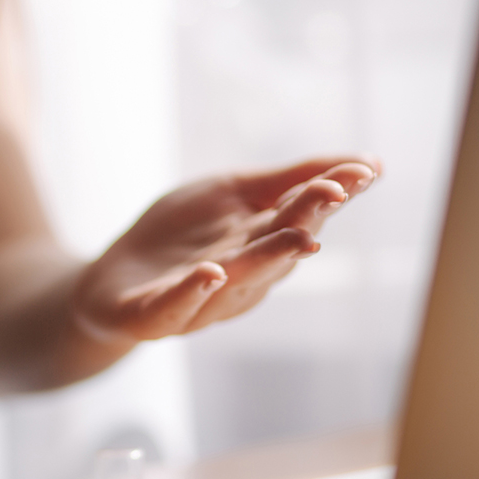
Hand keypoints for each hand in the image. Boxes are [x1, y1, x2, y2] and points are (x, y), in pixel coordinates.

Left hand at [71, 156, 380, 341]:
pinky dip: (194, 291)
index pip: (303, 216)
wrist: (109, 284)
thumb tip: (369, 163)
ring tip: (297, 238)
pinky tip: (210, 273)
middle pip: (278, 247)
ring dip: (268, 258)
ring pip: (239, 280)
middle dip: (307, 220)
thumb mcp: (232, 192)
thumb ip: (289, 179)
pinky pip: (177, 306)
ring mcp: (201, 299)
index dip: (330, 196)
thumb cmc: (180, 237)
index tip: (364, 172)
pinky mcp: (155, 315)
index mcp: (263, 243)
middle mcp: (242, 275)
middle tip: (335, 193)